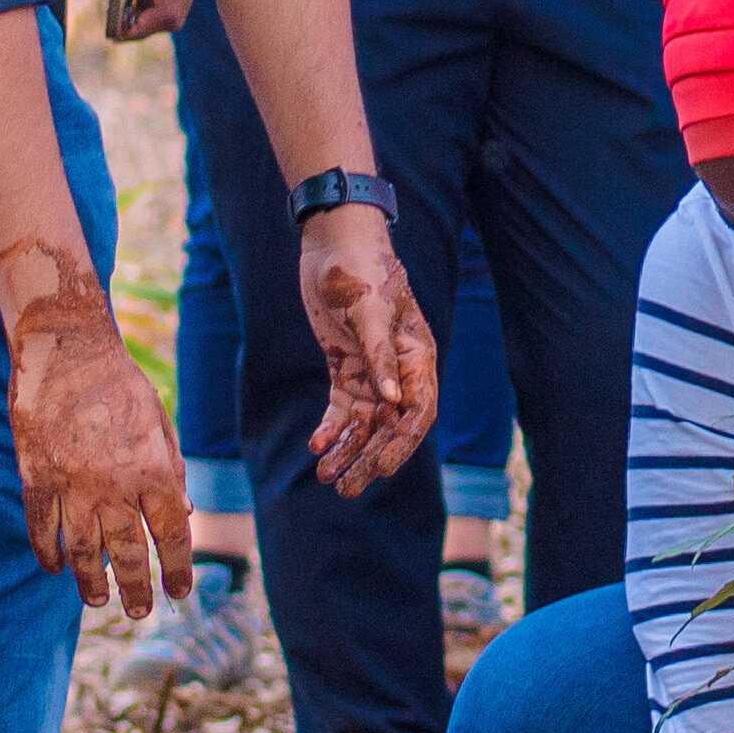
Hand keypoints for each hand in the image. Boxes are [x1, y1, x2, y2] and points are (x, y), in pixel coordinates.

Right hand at [5, 290, 187, 612]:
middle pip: (128, 553)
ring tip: (96, 600)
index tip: (179, 591)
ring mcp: (71, 484)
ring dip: (90, 581)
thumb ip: (171, 470)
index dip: (177, 568)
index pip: (172, 534)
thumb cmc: (118, 383)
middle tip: (139, 611)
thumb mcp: (159, 423)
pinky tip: (55, 568)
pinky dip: (48, 553)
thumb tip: (185, 514)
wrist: (65, 349)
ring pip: (82, 550)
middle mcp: (114, 484)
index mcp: (153, 468)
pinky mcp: (36, 478)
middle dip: (136, 588)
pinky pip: (41, 528)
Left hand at [293, 202, 439, 497]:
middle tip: (346, 489)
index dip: (401, 444)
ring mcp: (372, 371)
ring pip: (364, 424)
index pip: (417, 413)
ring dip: (348, 451)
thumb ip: (380, 356)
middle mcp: (399, 370)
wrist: (333, 243)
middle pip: (390, 427)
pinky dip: (330, 429)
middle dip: (369, 459)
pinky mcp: (346, 367)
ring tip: (326, 477)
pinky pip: (341, 409)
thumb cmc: (360, 269)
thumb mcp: (369, 310)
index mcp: (417, 357)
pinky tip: (315, 446)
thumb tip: (394, 403)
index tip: (380, 468)